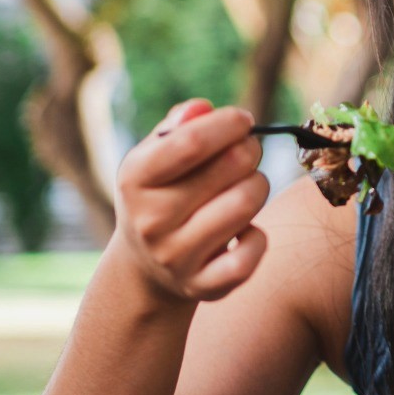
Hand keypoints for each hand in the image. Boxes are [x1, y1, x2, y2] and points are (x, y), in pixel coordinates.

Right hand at [111, 99, 270, 302]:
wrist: (145, 269)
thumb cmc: (160, 195)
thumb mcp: (155, 158)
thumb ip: (178, 127)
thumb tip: (201, 108)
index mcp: (135, 179)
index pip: (190, 142)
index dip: (227, 124)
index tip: (243, 120)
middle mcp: (151, 220)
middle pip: (231, 167)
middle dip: (249, 150)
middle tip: (247, 151)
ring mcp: (176, 257)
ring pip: (246, 204)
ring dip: (258, 186)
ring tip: (246, 185)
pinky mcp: (202, 286)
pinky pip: (251, 254)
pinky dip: (258, 237)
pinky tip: (245, 230)